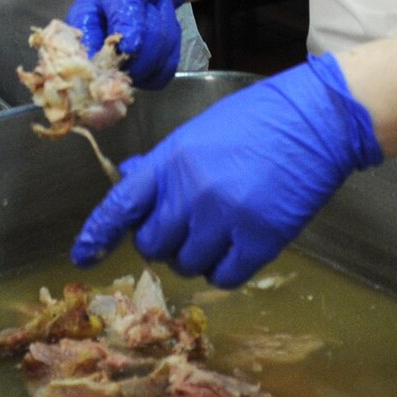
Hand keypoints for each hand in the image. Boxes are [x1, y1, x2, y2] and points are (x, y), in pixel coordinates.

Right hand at [67, 0, 191, 87]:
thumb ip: (125, 17)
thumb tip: (128, 50)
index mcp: (81, 30)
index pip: (89, 65)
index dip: (113, 62)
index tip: (134, 43)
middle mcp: (97, 53)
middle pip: (126, 70)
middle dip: (149, 39)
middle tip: (148, 7)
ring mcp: (122, 64)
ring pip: (149, 72)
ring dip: (164, 39)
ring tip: (156, 11)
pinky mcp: (143, 68)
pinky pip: (162, 74)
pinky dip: (171, 50)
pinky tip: (165, 26)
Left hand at [71, 54, 381, 287]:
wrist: (315, 119)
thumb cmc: (258, 118)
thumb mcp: (199, 131)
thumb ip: (164, 162)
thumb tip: (131, 178)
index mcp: (172, 159)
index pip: (121, 204)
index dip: (97, 234)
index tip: (81, 256)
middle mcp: (192, 191)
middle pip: (151, 244)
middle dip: (161, 241)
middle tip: (182, 226)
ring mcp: (225, 217)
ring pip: (186, 264)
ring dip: (194, 256)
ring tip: (216, 231)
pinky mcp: (259, 240)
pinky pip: (223, 278)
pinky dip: (224, 269)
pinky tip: (236, 248)